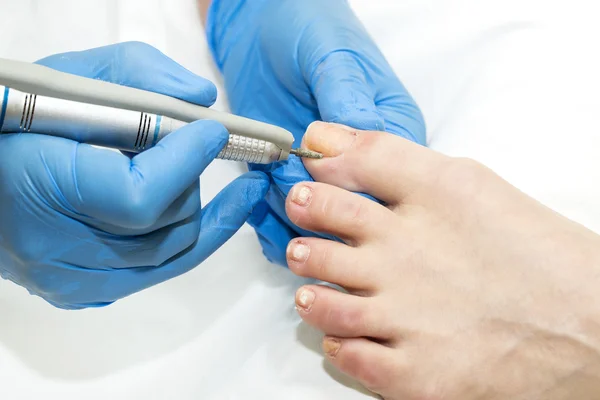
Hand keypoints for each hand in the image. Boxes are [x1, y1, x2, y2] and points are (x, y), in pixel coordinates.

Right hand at [0, 42, 268, 309]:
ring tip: (193, 170)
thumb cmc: (12, 122)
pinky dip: (186, 235)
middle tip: (196, 143)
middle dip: (192, 177)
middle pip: (167, 225)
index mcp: (41, 190)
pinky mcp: (87, 294)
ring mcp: (74, 283)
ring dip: (193, 206)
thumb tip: (202, 99)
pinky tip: (206, 208)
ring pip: (175, 252)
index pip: (140, 197)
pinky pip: (160, 270)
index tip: (212, 131)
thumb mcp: (67, 78)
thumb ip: (135, 72)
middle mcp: (57, 252)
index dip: (186, 161)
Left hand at [205, 0, 425, 265]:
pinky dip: (269, 222)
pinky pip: (287, 223)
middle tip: (286, 174)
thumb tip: (366, 130)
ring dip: (291, 216)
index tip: (316, 166)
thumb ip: (347, 93)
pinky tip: (254, 200)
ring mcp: (326, 180)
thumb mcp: (331, 52)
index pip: (393, 182)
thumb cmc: (305, 27)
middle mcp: (365, 164)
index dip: (357, 187)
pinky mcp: (290, 184)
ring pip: (321, 228)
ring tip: (266, 185)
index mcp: (393, 129)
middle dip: (321, 208)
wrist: (253, 28)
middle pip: (358, 216)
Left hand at [285, 122, 599, 398]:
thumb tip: (327, 140)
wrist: (592, 330)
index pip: (346, 168)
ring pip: (322, 301)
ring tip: (313, 290)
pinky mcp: (415, 373)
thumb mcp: (468, 184)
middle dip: (304, 226)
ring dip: (312, 293)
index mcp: (429, 201)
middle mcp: (407, 255)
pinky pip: (350, 358)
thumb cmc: (538, 259)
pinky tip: (346, 336)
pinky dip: (339, 345)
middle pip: (321, 231)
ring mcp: (407, 316)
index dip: (316, 172)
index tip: (308, 178)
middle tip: (303, 228)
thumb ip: (393, 158)